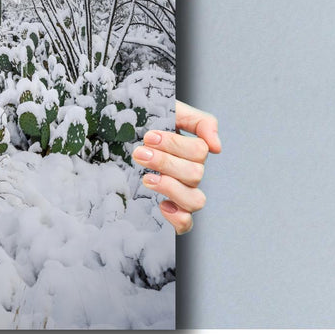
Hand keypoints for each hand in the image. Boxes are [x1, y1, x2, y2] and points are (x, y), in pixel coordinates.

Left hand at [132, 100, 220, 234]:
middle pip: (195, 174)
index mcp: (192, 150)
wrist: (117, 133)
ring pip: (195, 200)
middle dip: (165, 162)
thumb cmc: (144, 122)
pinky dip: (178, 217)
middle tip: (140, 153)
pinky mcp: (171, 210)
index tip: (149, 137)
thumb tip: (217, 147)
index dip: (175, 144)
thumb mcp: (172, 110)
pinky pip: (186, 224)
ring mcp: (182, 193)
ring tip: (147, 178)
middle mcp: (190, 173)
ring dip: (170, 187)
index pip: (199, 151)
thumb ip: (200, 121)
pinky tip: (162, 205)